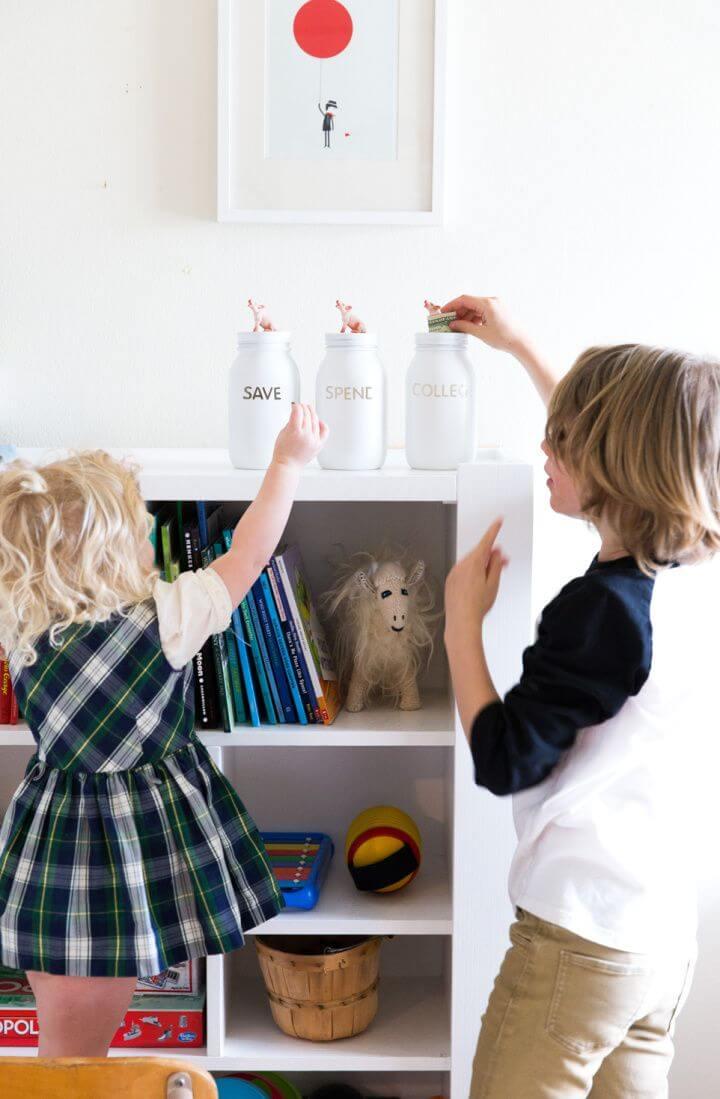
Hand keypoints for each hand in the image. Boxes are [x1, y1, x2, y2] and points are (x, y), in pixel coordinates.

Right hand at [272, 403, 328, 470]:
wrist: (288, 465)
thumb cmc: (282, 451)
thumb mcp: (282, 432)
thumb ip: (291, 422)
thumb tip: (297, 413)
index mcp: (294, 431)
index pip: (298, 411)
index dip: (296, 406)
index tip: (295, 405)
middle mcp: (306, 435)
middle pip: (307, 415)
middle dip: (304, 408)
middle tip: (302, 405)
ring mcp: (313, 440)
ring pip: (315, 421)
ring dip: (312, 413)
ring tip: (309, 410)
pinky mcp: (319, 445)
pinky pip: (324, 431)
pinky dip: (322, 424)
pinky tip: (319, 421)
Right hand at [442, 295, 527, 354]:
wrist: (521, 342)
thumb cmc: (505, 338)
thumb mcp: (481, 333)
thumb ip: (465, 327)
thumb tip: (453, 324)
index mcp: (488, 304)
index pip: (464, 299)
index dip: (452, 305)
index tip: (443, 312)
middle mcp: (492, 301)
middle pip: (469, 303)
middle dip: (458, 312)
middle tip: (449, 321)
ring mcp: (495, 305)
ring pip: (475, 308)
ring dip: (465, 316)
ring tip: (458, 326)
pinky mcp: (497, 310)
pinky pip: (482, 311)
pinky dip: (474, 318)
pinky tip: (468, 326)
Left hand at [444, 518, 507, 638]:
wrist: (462, 621)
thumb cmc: (477, 606)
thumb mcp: (493, 583)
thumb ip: (495, 564)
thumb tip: (496, 552)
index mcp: (473, 563)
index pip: (486, 541)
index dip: (494, 530)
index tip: (498, 521)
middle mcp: (461, 565)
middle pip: (479, 554)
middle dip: (491, 557)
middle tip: (503, 563)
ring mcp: (454, 573)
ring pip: (471, 564)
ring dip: (482, 567)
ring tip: (490, 580)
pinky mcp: (450, 581)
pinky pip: (463, 572)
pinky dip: (472, 574)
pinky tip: (477, 587)